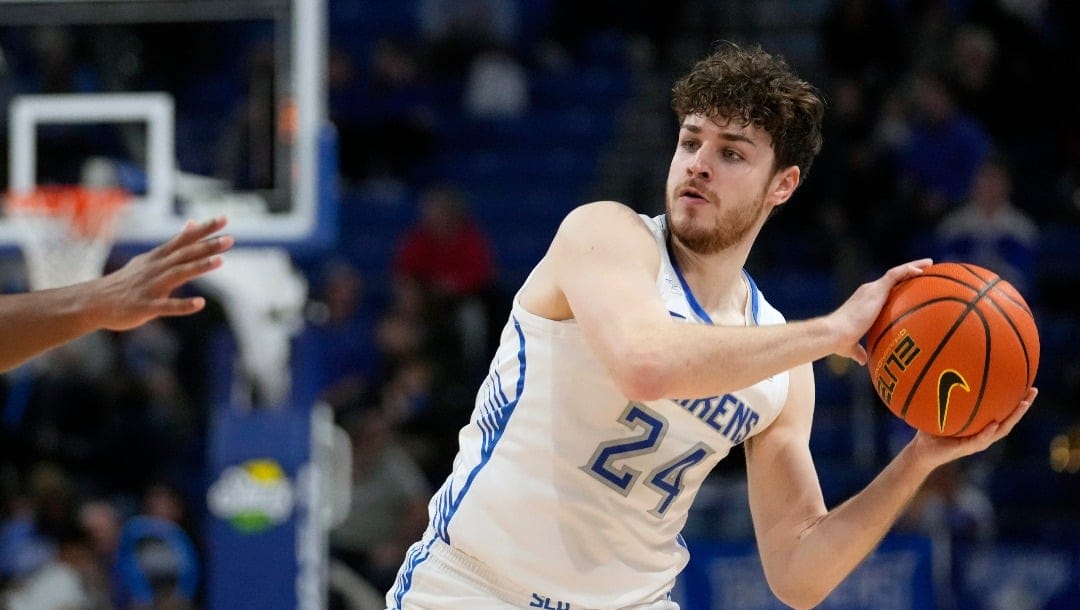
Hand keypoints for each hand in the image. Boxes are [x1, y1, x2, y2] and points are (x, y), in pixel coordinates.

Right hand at [94, 216, 232, 330]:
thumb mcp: (151, 258)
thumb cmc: (129, 281)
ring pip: (178, 274)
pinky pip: (167, 306)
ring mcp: (151, 287)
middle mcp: (156, 268)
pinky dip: (183, 305)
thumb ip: (176, 243)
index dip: (204, 229)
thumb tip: (193, 223)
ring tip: (220, 261)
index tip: (224, 218)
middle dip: (207, 246)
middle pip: (185, 254)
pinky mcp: (146, 306)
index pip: (185, 239)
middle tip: (230, 238)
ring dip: (198, 267)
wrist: (95, 302)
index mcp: (159, 257)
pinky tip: (200, 303)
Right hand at [828, 258, 932, 364]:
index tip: (911, 285)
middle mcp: (868, 291)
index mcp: (864, 301)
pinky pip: (895, 275)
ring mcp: (872, 289)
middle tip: (926, 270)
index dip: (898, 286)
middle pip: (893, 278)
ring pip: (896, 272)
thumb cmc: (840, 341)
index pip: (885, 290)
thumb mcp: (851, 346)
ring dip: (913, 267)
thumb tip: (862, 360)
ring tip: (929, 264)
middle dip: (909, 273)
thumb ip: (858, 351)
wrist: (834, 334)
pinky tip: (921, 270)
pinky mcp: (875, 290)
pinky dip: (908, 270)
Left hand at [909, 387, 1037, 470]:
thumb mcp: (937, 407)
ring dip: (1012, 418)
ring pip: (1000, 430)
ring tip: (1023, 404)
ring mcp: (976, 442)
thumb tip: (943, 365)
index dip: (1015, 400)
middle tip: (1033, 390)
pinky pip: (979, 440)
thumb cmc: (930, 428)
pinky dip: (987, 432)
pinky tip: (993, 423)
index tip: (1027, 384)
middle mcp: (983, 433)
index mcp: (981, 425)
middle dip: (1022, 406)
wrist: (920, 451)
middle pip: (1009, 420)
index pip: (1002, 412)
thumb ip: (942, 391)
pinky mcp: (965, 449)